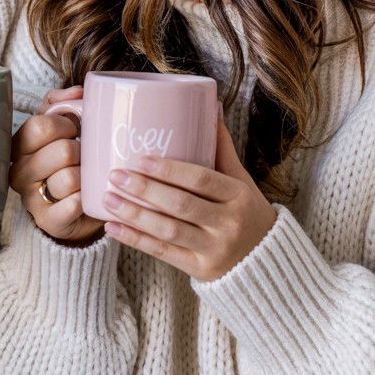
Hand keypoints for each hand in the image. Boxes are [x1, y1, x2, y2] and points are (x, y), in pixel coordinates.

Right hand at [10, 87, 103, 244]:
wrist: (76, 204)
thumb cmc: (67, 160)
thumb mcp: (59, 127)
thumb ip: (62, 103)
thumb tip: (78, 92)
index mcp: (19, 146)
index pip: (39, 127)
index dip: (65, 124)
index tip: (75, 128)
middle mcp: (19, 172)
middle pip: (61, 151)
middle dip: (81, 150)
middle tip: (84, 154)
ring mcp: (32, 199)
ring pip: (69, 178)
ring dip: (86, 175)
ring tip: (87, 175)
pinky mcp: (49, 221)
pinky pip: (73, 205)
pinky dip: (85, 198)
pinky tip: (86, 195)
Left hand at [101, 117, 275, 280]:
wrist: (266, 261)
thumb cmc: (247, 211)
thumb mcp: (241, 179)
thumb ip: (222, 147)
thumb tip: (211, 105)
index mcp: (238, 195)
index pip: (201, 179)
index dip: (170, 170)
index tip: (141, 159)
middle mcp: (228, 223)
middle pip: (181, 205)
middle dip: (144, 190)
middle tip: (115, 175)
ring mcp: (214, 249)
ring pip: (168, 231)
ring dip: (134, 214)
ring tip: (108, 198)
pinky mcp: (200, 269)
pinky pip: (162, 254)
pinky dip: (135, 240)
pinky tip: (113, 227)